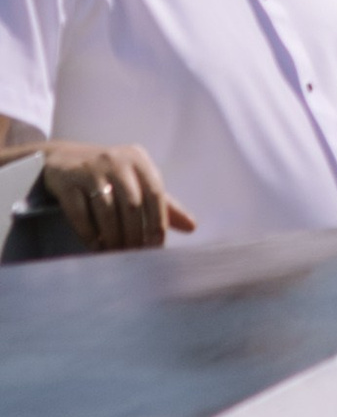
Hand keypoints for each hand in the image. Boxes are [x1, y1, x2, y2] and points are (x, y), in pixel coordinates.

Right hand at [40, 140, 192, 250]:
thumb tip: (192, 226)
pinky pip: (80, 213)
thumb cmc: (110, 175)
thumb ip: (162, 204)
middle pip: (132, 205)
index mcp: (139, 159)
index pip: (156, 193)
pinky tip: (95, 247)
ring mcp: (92, 169)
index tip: (156, 248)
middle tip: (134, 257)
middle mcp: (117, 160)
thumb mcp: (136, 182)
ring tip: (115, 256)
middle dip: (134, 235)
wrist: (65, 160)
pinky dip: (89, 234)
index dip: (158, 223)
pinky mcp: (69, 180)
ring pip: (107, 210)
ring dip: (112, 238)